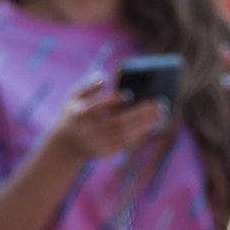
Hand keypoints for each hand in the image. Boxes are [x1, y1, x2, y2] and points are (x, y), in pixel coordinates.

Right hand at [47, 76, 164, 164]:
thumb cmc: (74, 114)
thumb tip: (103, 77)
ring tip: (161, 115)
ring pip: (125, 135)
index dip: (110, 101)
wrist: (68, 143)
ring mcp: (96, 143)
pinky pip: (126, 143)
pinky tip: (152, 125)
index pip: (95, 107)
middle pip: (117, 122)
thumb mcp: (74, 98)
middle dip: (140, 114)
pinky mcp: (105, 152)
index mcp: (77, 114)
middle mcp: (87, 130)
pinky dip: (140, 134)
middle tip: (159, 105)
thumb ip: (88, 87)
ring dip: (145, 125)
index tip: (128, 94)